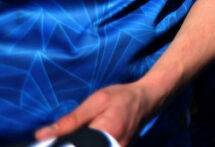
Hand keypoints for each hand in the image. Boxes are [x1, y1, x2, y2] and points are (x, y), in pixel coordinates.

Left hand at [35, 81, 157, 145]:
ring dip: (81, 142)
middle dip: (73, 143)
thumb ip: (71, 120)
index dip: (61, 143)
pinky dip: (89, 143)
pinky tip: (89, 137)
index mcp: (105, 132)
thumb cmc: (121, 97)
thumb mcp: (96, 101)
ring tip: (83, 133)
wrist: (147, 100)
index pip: (74, 146)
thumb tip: (42, 135)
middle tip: (72, 133)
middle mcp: (113, 146)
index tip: (53, 140)